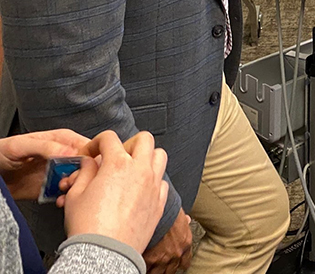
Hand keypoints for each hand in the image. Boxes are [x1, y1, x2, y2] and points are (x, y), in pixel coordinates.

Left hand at [0, 130, 88, 199]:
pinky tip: (59, 200)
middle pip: (88, 165)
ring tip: (64, 191)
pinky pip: (67, 194)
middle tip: (70, 182)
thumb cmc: (0, 153)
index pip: (88, 146)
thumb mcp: (21, 146)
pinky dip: (67, 198)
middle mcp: (64, 155)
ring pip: (81, 180)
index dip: (89, 158)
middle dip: (84, 175)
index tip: (81, 168)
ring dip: (77, 188)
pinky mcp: (52, 188)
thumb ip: (46, 146)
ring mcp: (59, 172)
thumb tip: (70, 152)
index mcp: (62, 140)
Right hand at [61, 131, 168, 254]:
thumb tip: (89, 163)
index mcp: (117, 164)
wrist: (105, 253)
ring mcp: (153, 185)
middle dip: (128, 143)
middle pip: (144, 139)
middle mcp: (140, 170)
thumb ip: (84, 173)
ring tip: (132, 169)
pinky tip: (140, 189)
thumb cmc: (88, 226)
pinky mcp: (160, 202)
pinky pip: (162, 181)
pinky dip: (153, 180)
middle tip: (116, 157)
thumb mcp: (75, 195)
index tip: (91, 153)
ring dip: (146, 157)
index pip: (110, 138)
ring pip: (160, 156)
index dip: (97, 142)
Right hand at [142, 208, 191, 273]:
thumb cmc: (170, 210)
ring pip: (158, 273)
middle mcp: (175, 254)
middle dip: (166, 270)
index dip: (180, 264)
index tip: (177, 265)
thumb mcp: (181, 216)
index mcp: (185, 244)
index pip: (185, 262)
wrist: (160, 210)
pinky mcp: (149, 259)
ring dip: (155, 271)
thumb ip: (184, 223)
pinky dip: (143, 268)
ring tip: (151, 268)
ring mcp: (162, 258)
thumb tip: (187, 220)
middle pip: (171, 271)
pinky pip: (145, 269)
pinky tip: (141, 265)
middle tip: (161, 266)